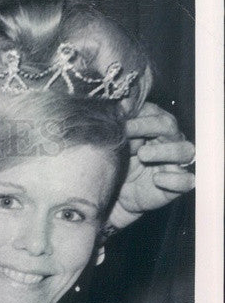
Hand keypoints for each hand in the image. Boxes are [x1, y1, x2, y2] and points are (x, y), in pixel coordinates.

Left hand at [107, 102, 194, 231]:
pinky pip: (186, 181)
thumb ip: (120, 127)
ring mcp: (175, 163)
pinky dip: (175, 179)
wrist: (115, 198)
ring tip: (143, 154)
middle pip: (169, 126)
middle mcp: (169, 142)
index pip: (154, 113)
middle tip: (126, 129)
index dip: (138, 114)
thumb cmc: (119, 167)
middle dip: (148, 125)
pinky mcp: (176, 185)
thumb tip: (120, 104)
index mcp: (155, 129)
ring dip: (164, 150)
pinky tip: (157, 179)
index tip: (118, 115)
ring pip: (184, 150)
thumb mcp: (116, 146)